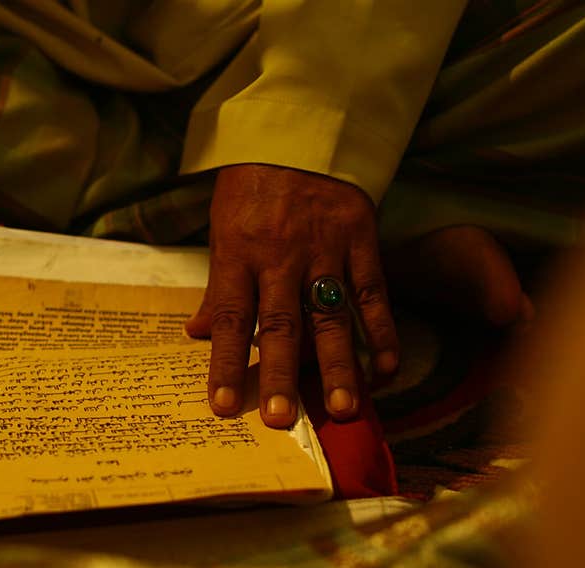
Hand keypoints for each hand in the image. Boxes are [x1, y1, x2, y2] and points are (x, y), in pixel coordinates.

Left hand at [185, 164, 398, 427]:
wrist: (301, 129)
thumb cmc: (251, 184)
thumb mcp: (222, 228)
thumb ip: (217, 285)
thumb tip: (198, 333)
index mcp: (239, 253)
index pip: (230, 317)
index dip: (225, 364)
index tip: (222, 407)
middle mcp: (281, 257)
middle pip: (281, 324)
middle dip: (281, 375)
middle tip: (281, 420)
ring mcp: (325, 249)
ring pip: (331, 315)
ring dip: (338, 365)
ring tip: (343, 409)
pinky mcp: (361, 240)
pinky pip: (373, 292)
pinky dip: (381, 332)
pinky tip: (386, 370)